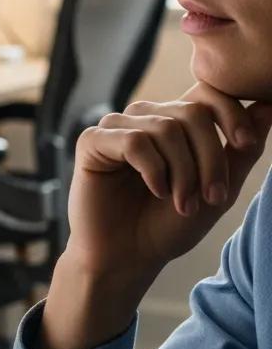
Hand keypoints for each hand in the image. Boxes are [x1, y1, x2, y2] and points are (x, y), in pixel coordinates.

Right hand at [40, 82, 271, 348]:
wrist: (129, 256)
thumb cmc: (170, 224)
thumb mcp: (219, 188)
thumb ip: (242, 149)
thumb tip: (270, 107)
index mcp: (174, 121)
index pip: (206, 92)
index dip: (231, 112)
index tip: (246, 144)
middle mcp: (145, 116)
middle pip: (192, 112)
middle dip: (211, 158)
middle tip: (213, 198)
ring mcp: (116, 126)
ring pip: (166, 128)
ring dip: (184, 173)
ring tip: (182, 205)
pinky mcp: (93, 140)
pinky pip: (134, 141)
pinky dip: (153, 171)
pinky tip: (155, 191)